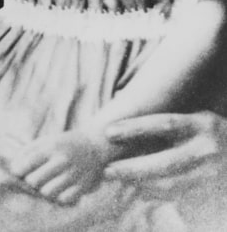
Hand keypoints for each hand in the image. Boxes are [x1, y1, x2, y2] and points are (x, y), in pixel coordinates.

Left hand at [9, 130, 107, 205]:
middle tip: (36, 177)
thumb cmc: (64, 144)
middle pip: (34, 181)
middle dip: (31, 181)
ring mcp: (73, 174)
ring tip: (49, 183)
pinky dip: (60, 197)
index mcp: (50, 146)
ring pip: (47, 193)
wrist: (95, 145)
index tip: (19, 171)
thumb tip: (12, 167)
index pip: (26, 163)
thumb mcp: (46, 140)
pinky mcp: (83, 186)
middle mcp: (62, 160)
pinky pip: (63, 200)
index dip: (18, 170)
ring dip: (45, 190)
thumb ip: (27, 151)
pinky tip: (62, 188)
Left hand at [103, 112, 226, 198]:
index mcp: (202, 124)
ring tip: (120, 179)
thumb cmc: (211, 136)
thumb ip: (171, 124)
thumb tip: (126, 125)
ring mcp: (211, 176)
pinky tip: (141, 190)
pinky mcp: (211, 195)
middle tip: (108, 170)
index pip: (164, 124)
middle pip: (165, 162)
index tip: (109, 132)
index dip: (135, 128)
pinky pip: (178, 198)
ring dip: (141, 185)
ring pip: (170, 186)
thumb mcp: (198, 121)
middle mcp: (207, 150)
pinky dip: (157, 195)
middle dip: (133, 168)